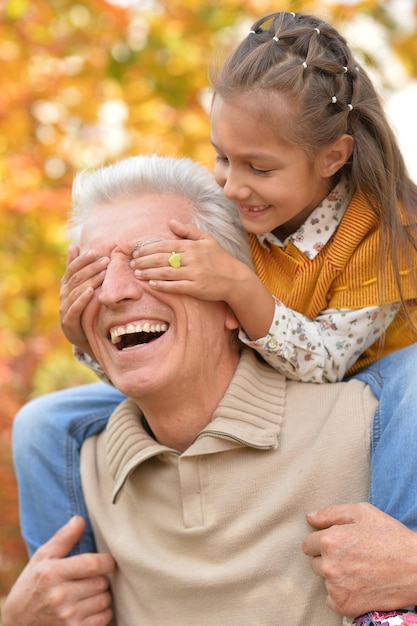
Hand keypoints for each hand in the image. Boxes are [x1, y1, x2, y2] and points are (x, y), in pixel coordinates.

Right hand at [1, 516, 115, 625]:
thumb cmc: (31, 588)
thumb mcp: (41, 560)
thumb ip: (63, 539)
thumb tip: (80, 519)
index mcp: (52, 574)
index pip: (94, 564)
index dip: (107, 561)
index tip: (107, 561)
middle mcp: (59, 597)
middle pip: (102, 582)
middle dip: (100, 579)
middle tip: (88, 580)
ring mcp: (67, 618)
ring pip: (105, 600)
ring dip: (101, 596)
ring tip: (85, 595)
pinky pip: (104, 618)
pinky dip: (100, 613)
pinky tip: (86, 610)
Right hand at [60, 246, 108, 356]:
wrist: (84, 336)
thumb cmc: (85, 308)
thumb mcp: (81, 287)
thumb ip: (77, 269)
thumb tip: (72, 245)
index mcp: (66, 285)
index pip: (72, 268)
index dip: (82, 260)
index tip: (95, 252)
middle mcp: (63, 295)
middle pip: (76, 278)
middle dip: (91, 268)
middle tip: (106, 261)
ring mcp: (65, 308)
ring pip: (76, 291)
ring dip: (90, 281)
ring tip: (103, 274)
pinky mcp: (68, 322)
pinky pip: (74, 308)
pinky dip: (82, 299)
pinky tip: (91, 291)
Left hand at [131, 219, 248, 302]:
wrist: (235, 279)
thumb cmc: (220, 259)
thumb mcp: (207, 240)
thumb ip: (189, 231)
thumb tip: (171, 222)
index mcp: (192, 246)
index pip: (165, 245)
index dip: (148, 249)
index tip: (136, 252)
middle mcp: (192, 258)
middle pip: (162, 258)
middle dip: (144, 261)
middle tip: (132, 263)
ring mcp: (194, 273)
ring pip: (166, 272)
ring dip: (149, 272)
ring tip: (137, 273)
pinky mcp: (196, 287)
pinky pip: (175, 286)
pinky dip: (162, 285)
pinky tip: (151, 284)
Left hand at [302, 502, 416, 616]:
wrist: (416, 568)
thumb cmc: (390, 537)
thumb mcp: (362, 513)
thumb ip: (331, 513)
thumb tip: (310, 518)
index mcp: (330, 541)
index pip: (307, 544)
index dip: (322, 542)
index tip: (338, 544)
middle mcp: (329, 566)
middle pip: (315, 563)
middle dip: (329, 559)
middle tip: (353, 556)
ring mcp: (336, 588)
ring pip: (325, 580)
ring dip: (336, 576)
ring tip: (359, 570)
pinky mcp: (345, 606)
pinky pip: (331, 599)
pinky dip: (342, 594)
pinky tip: (359, 585)